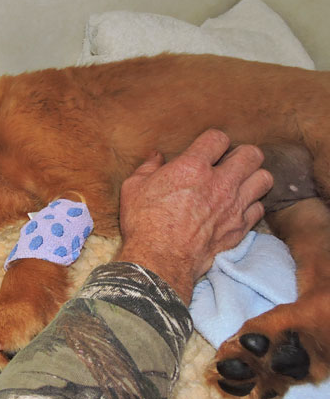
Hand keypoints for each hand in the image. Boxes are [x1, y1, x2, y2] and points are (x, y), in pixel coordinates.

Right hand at [115, 129, 272, 303]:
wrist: (159, 260)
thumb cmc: (144, 222)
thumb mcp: (134, 187)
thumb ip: (148, 167)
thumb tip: (156, 156)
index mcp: (192, 167)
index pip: (218, 138)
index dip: (213, 141)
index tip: (206, 150)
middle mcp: (219, 183)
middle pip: (251, 154)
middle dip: (242, 154)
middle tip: (229, 163)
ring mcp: (234, 206)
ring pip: (264, 178)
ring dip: (252, 178)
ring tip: (239, 183)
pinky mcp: (240, 227)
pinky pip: (259, 208)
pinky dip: (251, 205)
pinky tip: (236, 208)